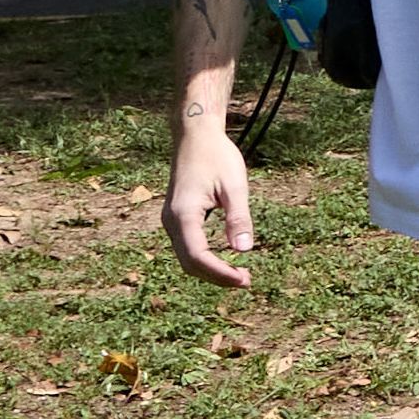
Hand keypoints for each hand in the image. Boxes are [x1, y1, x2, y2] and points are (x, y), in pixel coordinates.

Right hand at [163, 122, 255, 288]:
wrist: (195, 137)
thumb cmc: (217, 157)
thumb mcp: (234, 186)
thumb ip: (238, 217)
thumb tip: (244, 250)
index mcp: (184, 214)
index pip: (198, 256)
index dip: (220, 273)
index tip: (244, 280)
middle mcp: (171, 221)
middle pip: (190, 263)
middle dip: (216, 276)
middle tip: (247, 281)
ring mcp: (171, 221)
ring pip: (187, 258)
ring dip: (211, 271)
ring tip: (240, 275)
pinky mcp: (176, 219)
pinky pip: (188, 247)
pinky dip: (205, 260)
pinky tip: (226, 261)